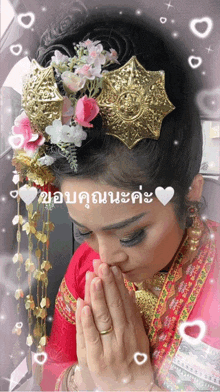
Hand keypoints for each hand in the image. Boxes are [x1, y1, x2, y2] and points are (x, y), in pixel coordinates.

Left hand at [76, 262, 153, 390]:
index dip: (118, 283)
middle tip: (102, 264)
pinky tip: (83, 304)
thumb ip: (132, 316)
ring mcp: (110, 349)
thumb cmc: (133, 364)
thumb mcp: (139, 339)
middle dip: (107, 283)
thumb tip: (129, 292)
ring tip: (93, 276)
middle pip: (115, 305)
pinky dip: (86, 320)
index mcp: (134, 330)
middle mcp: (124, 337)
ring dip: (98, 295)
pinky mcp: (96, 360)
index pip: (125, 301)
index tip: (113, 266)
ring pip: (103, 317)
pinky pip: (91, 337)